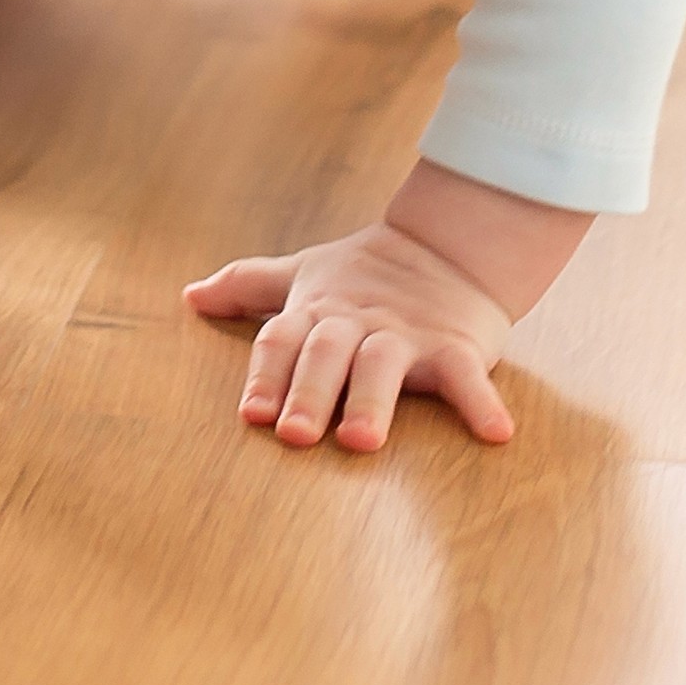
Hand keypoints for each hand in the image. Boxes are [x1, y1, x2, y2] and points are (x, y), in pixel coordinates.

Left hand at [182, 222, 518, 452]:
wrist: (449, 243)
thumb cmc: (365, 274)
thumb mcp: (304, 274)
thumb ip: (248, 286)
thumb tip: (190, 295)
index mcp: (317, 310)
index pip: (282, 339)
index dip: (266, 375)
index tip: (251, 414)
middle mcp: (356, 322)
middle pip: (327, 354)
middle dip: (308, 392)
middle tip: (295, 435)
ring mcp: (406, 333)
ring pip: (384, 365)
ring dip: (372, 400)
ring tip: (361, 441)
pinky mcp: (456, 344)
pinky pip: (469, 375)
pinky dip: (481, 402)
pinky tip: (495, 434)